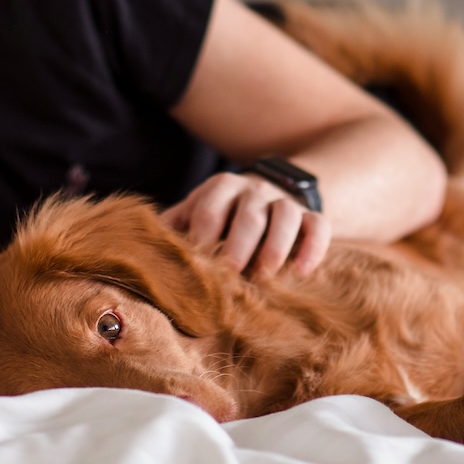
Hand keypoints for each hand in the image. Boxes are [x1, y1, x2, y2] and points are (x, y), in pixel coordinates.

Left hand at [161, 172, 330, 278]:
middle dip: (239, 244)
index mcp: (221, 187)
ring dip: (275, 246)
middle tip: (230, 272)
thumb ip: (174, 228)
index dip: (203, 236)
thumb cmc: (221, 216)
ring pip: (286, 215)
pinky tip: (300, 273)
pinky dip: (312, 248)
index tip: (197, 263)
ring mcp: (285, 202)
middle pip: (250, 213)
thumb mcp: (195, 213)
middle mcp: (254, 190)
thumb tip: (144, 254)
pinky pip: (319, 226)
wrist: (268, 195)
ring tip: (264, 275)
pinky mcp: (311, 216)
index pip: (210, 208)